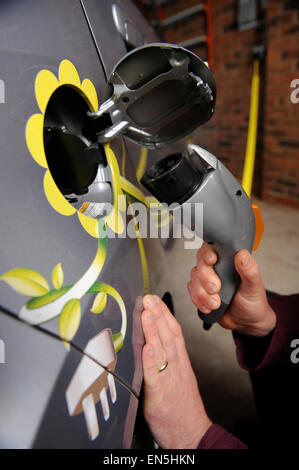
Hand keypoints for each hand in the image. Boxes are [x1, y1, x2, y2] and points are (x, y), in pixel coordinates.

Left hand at [141, 294, 211, 448]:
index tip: (156, 299)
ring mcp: (168, 380)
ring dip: (153, 331)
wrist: (192, 434)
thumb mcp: (179, 377)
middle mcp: (176, 368)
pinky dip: (149, 362)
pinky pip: (154, 377)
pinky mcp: (158, 396)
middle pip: (168, 337)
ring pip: (161, 351)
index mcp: (181, 362)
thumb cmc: (183, 407)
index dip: (165, 314)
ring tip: (147, 313)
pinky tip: (145, 349)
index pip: (174, 332)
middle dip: (158, 315)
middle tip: (149, 298)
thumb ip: (169, 359)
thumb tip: (155, 342)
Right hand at [187, 244, 276, 336]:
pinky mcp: (201, 292)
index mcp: (229, 261)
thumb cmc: (253, 301)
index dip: (208, 253)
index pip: (213, 248)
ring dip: (203, 294)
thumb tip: (242, 254)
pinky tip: (210, 306)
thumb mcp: (254, 285)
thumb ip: (249, 269)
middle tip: (216, 289)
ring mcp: (207, 281)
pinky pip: (192, 293)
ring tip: (216, 303)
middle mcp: (216, 268)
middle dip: (205, 279)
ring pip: (194, 280)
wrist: (246, 322)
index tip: (212, 260)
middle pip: (200, 265)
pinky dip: (199, 301)